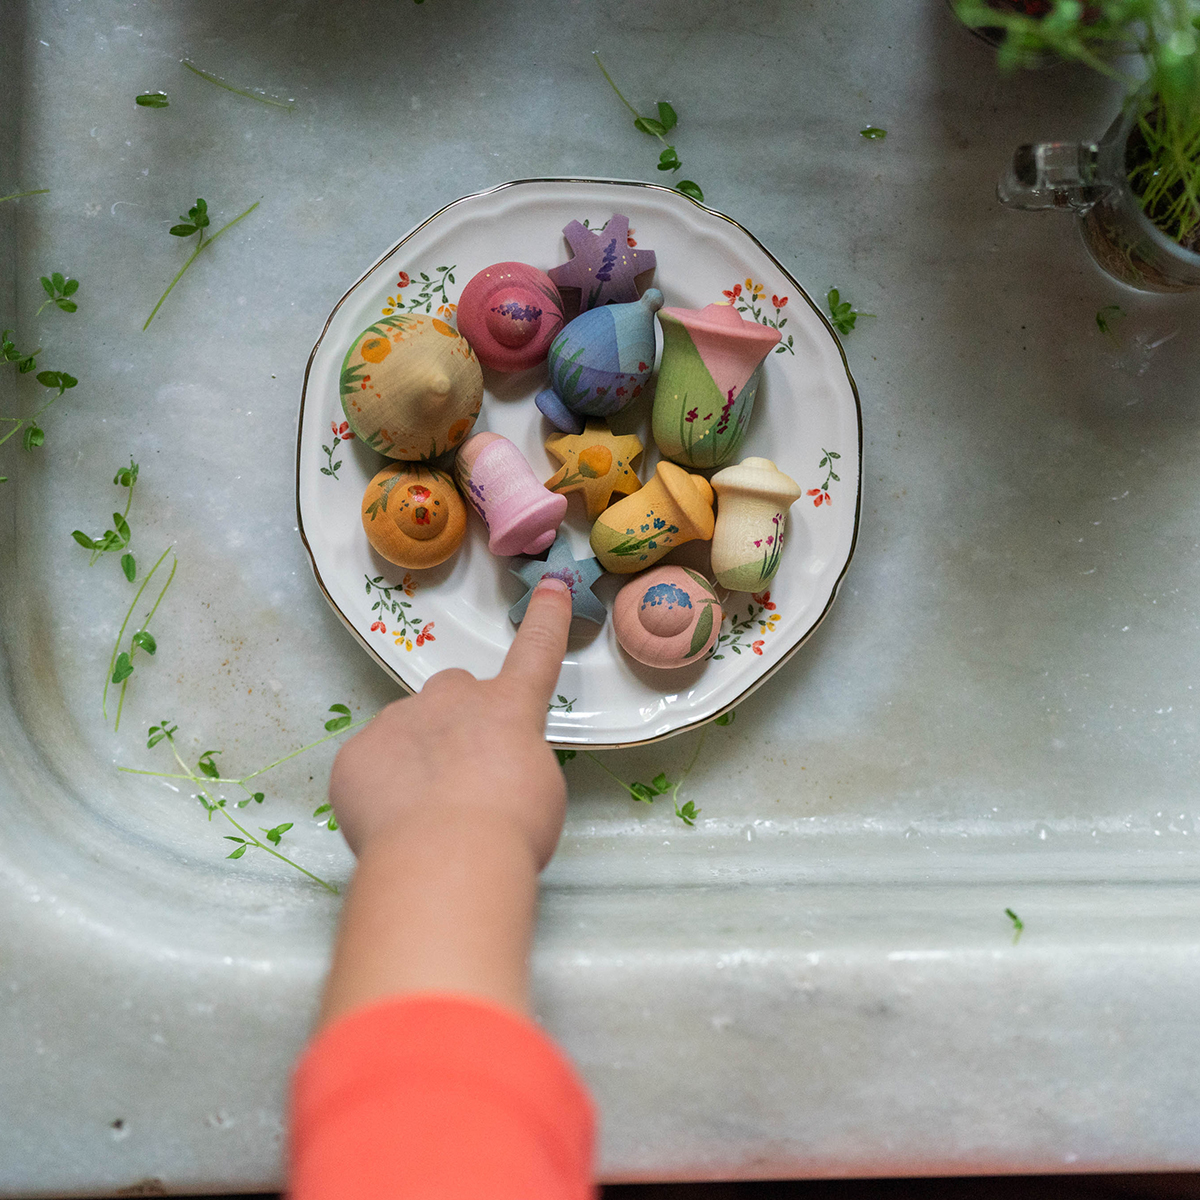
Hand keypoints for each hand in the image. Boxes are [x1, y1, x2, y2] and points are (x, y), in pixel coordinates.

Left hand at [329, 577, 572, 868]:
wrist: (445, 856)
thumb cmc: (510, 828)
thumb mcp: (538, 791)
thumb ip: (514, 762)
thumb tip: (486, 773)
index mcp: (509, 708)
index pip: (535, 652)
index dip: (544, 619)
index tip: (550, 586)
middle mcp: (452, 700)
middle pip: (454, 692)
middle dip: (457, 722)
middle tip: (463, 775)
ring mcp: (398, 720)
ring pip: (407, 729)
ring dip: (416, 758)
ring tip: (425, 814)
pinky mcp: (355, 752)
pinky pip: (369, 764)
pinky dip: (378, 789)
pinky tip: (391, 824)